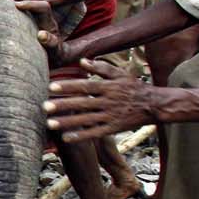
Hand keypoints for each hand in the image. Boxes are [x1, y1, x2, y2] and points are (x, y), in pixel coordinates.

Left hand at [43, 60, 160, 141]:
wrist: (154, 105)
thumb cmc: (134, 87)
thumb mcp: (121, 74)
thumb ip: (101, 68)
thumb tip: (82, 60)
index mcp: (109, 87)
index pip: (85, 86)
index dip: (68, 86)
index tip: (51, 86)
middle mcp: (108, 102)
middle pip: (82, 103)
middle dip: (63, 105)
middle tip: (44, 106)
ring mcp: (110, 116)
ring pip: (85, 120)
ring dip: (67, 122)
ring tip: (49, 123)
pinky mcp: (113, 129)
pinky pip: (94, 133)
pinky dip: (80, 136)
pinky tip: (66, 138)